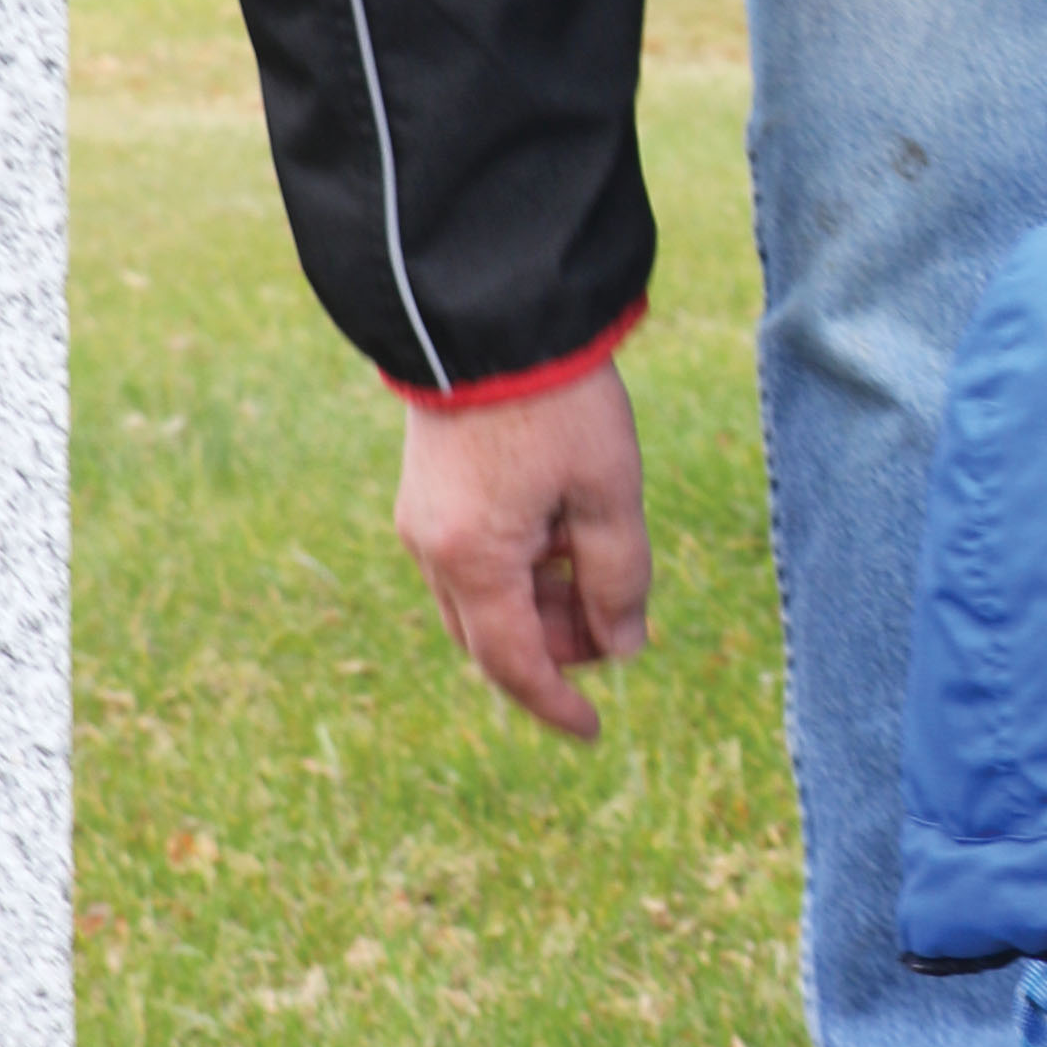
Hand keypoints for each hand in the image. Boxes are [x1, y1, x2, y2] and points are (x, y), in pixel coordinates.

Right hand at [393, 358, 650, 741]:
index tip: (594, 732)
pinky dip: (517, 570)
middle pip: (493, 639)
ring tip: (597, 566)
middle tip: (619, 621)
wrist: (493, 314)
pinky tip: (563, 533)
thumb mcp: (609, 493)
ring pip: (479, 601)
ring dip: (539, 607)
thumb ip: (620, 579)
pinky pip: (469, 561)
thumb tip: (624, 647)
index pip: (515, 665)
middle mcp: (431, 549)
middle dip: (556, 648)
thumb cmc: (559, 402)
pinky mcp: (426, 492)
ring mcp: (421, 520)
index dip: (556, 703)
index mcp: (473, 559)